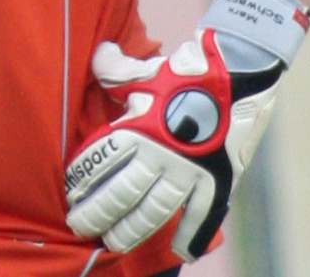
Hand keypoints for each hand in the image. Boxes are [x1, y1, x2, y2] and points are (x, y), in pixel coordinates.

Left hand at [65, 31, 283, 261]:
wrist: (240, 71)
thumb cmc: (187, 71)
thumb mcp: (147, 70)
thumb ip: (117, 71)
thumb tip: (98, 57)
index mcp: (139, 129)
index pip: (101, 161)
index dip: (82, 178)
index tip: (69, 191)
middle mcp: (161, 157)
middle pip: (121, 194)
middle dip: (96, 213)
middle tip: (79, 225)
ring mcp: (190, 173)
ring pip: (153, 213)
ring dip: (131, 230)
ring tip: (113, 242)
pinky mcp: (218, 180)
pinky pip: (203, 217)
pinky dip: (192, 236)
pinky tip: (181, 253)